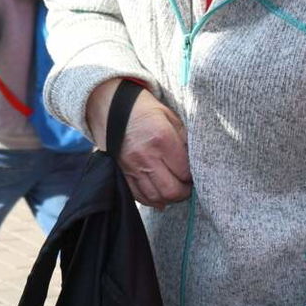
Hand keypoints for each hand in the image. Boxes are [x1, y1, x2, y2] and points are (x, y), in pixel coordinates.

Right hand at [88, 81, 192, 208]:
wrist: (111, 106)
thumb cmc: (144, 110)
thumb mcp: (171, 118)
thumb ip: (185, 141)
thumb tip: (195, 163)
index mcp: (162, 139)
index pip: (185, 172)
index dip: (193, 177)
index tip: (195, 174)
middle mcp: (146, 157)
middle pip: (171, 191)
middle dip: (183, 192)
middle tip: (186, 185)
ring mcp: (131, 167)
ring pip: (155, 198)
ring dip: (168, 198)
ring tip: (173, 188)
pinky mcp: (120, 172)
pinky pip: (138, 196)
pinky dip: (151, 199)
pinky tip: (158, 192)